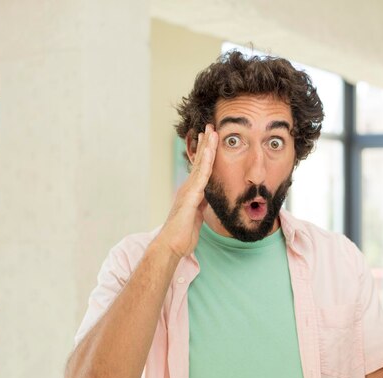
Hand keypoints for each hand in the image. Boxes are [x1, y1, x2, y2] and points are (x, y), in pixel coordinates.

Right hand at [157, 125, 217, 258]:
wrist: (171, 246)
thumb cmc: (182, 236)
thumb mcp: (196, 217)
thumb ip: (200, 206)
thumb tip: (205, 199)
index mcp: (191, 193)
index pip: (200, 169)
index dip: (205, 154)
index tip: (210, 140)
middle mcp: (188, 188)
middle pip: (199, 161)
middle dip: (205, 144)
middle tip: (210, 127)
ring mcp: (189, 190)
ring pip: (200, 164)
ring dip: (207, 147)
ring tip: (211, 131)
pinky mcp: (191, 196)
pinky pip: (201, 176)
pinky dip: (206, 162)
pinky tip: (210, 151)